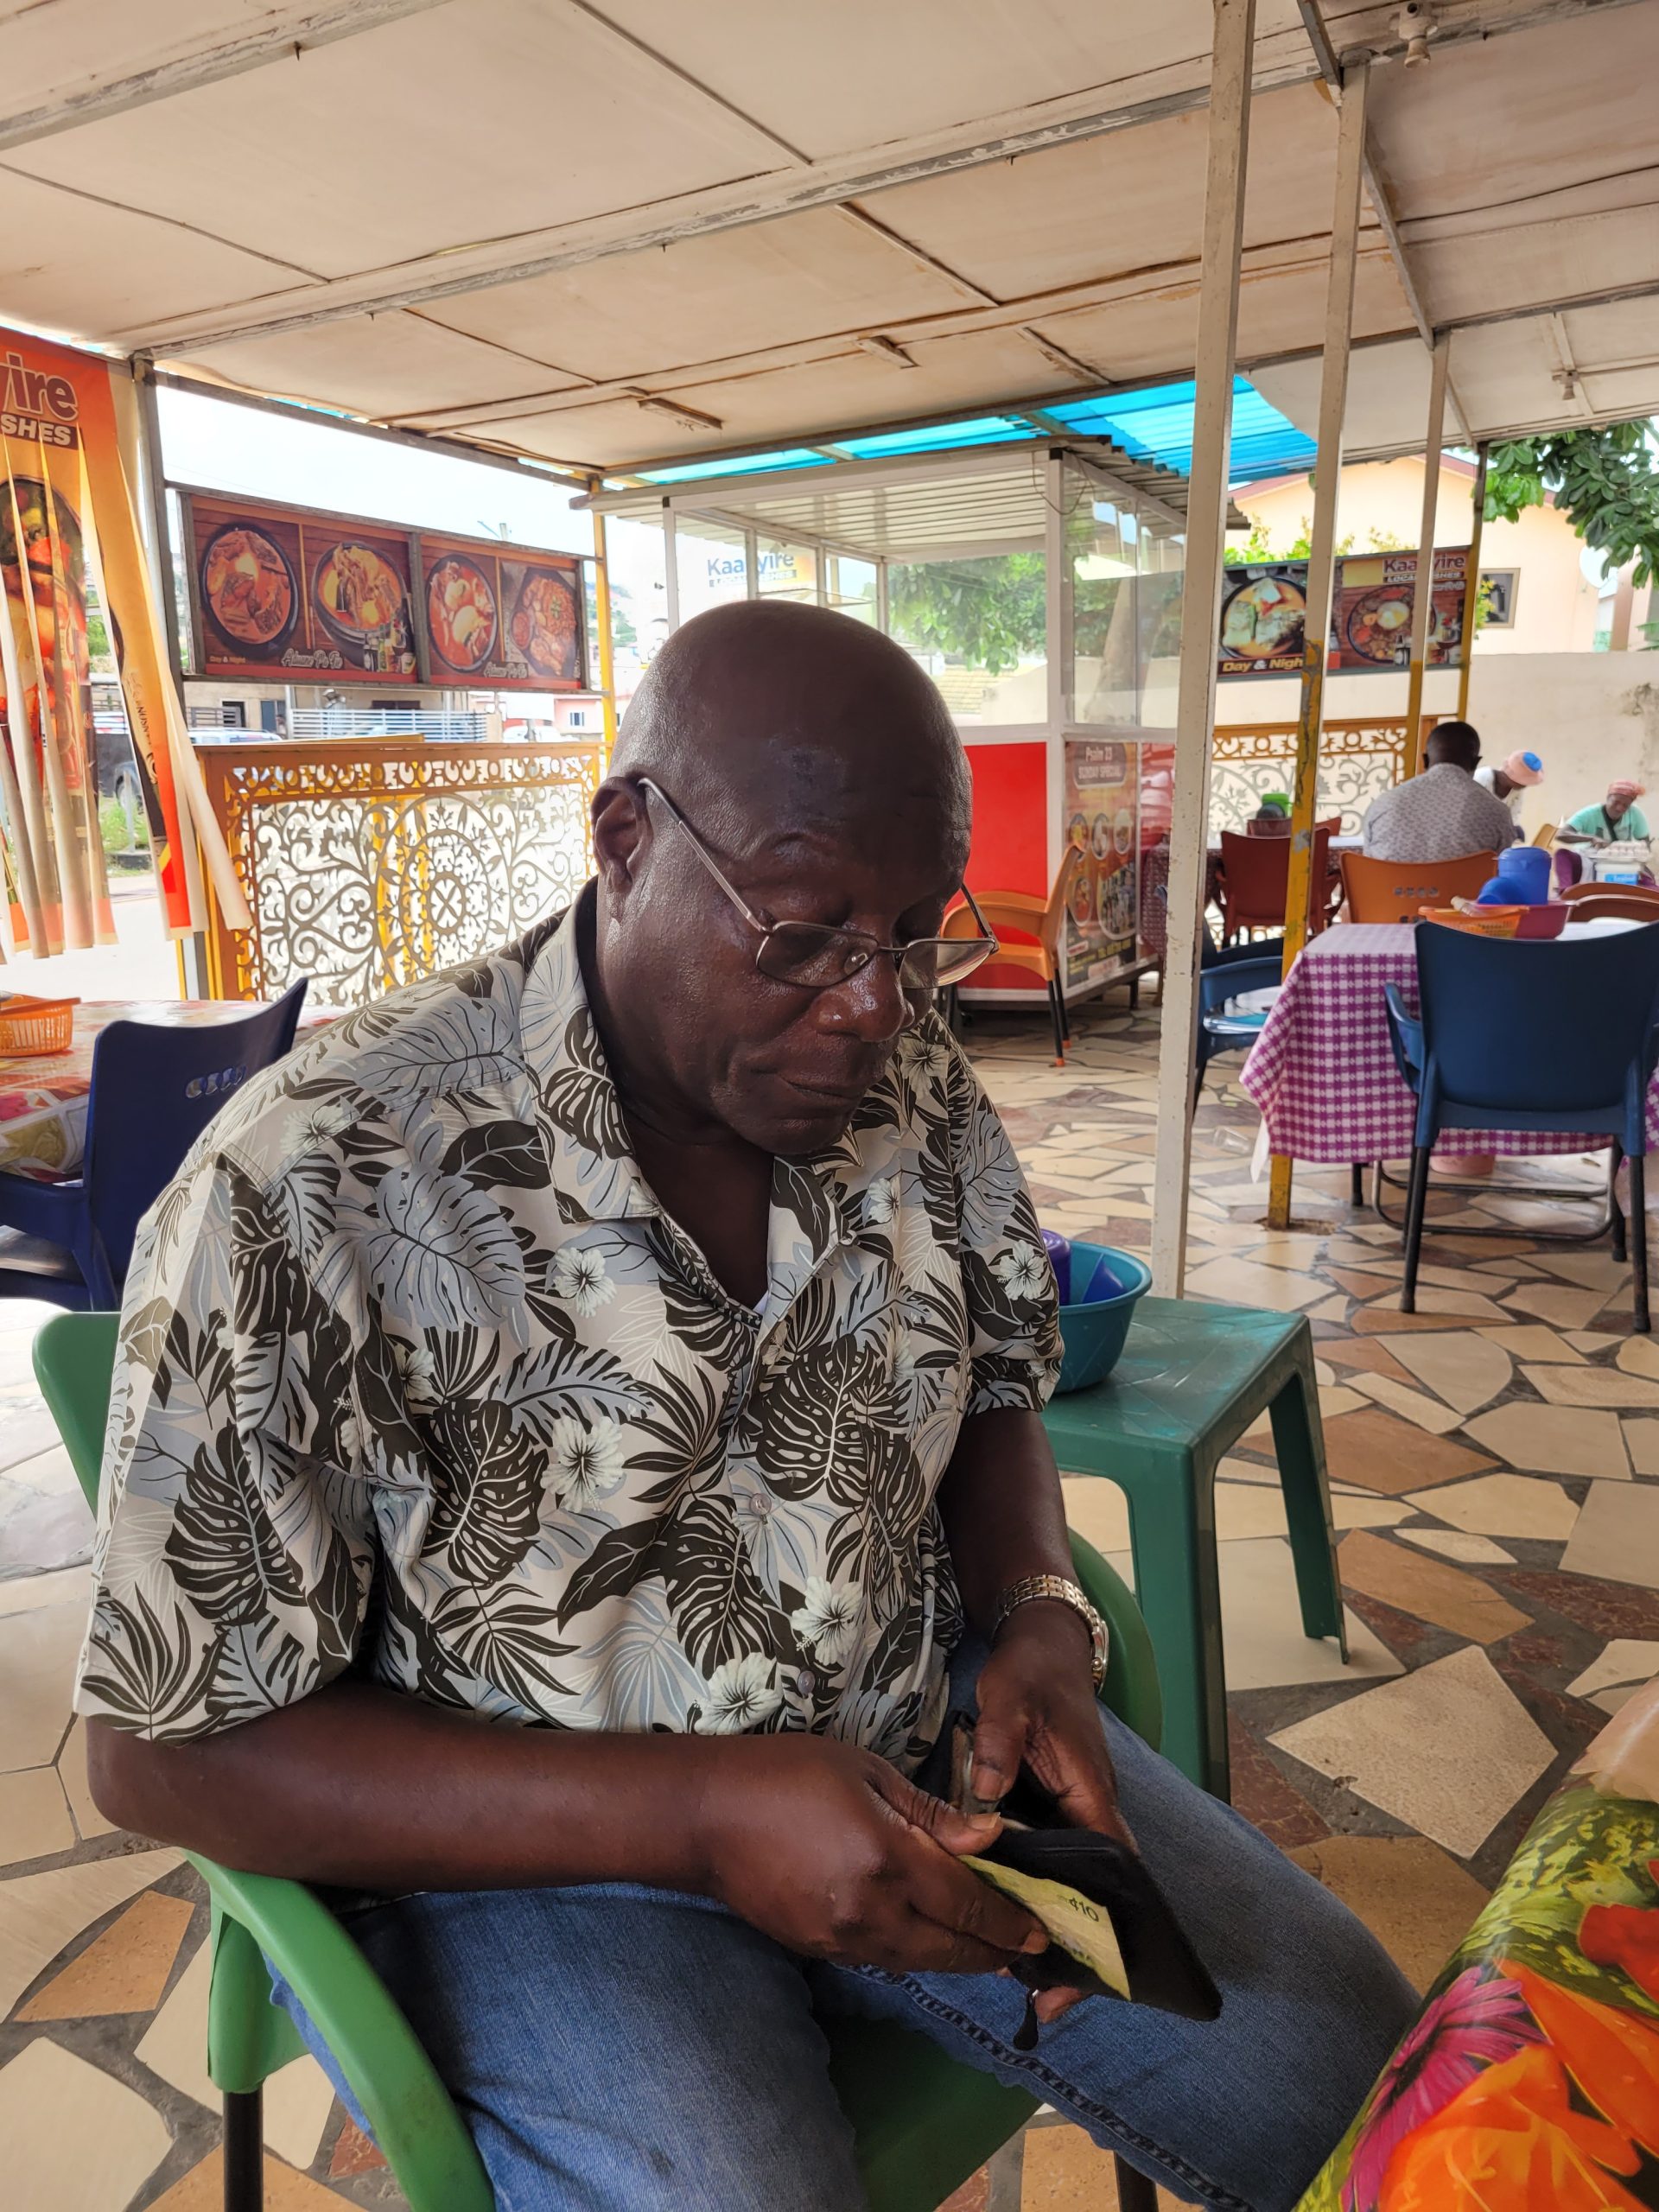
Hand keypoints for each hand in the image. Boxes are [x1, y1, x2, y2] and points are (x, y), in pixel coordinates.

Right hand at [693, 1734, 1048, 1975]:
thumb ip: (930, 1813)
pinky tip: (927, 1940)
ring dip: (957, 1959)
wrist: (705, 1815)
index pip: (967, 1904)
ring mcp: (841, 1938)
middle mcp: (870, 1912)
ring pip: (917, 1963)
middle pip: (950, 1948)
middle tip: (1028, 1950)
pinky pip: (881, 1960)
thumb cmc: (787, 1774)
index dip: (1010, 1922)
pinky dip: (914, 1954)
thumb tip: (991, 1837)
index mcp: (887, 1860)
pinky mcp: (817, 1949)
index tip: (1042, 1931)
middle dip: (994, 1953)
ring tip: (990, 1953)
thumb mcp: (865, 1771)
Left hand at [971, 1602, 1133, 2020]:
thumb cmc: (1032, 1672)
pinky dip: (1037, 1890)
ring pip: (1075, 1880)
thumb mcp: (1010, 1699)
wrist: (1043, 1642)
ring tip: (1022, 1975)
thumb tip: (986, 1801)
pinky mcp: (1054, 1804)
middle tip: (1044, 1998)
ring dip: (1055, 1922)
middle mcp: (1092, 1807)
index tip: (1082, 1975)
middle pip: (1097, 1891)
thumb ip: (1000, 1746)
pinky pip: (1053, 1859)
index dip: (1102, 1926)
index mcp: (1092, 1792)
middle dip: (1078, 1944)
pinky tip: (1004, 1914)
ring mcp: (1075, 1807)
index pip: (1112, 1872)